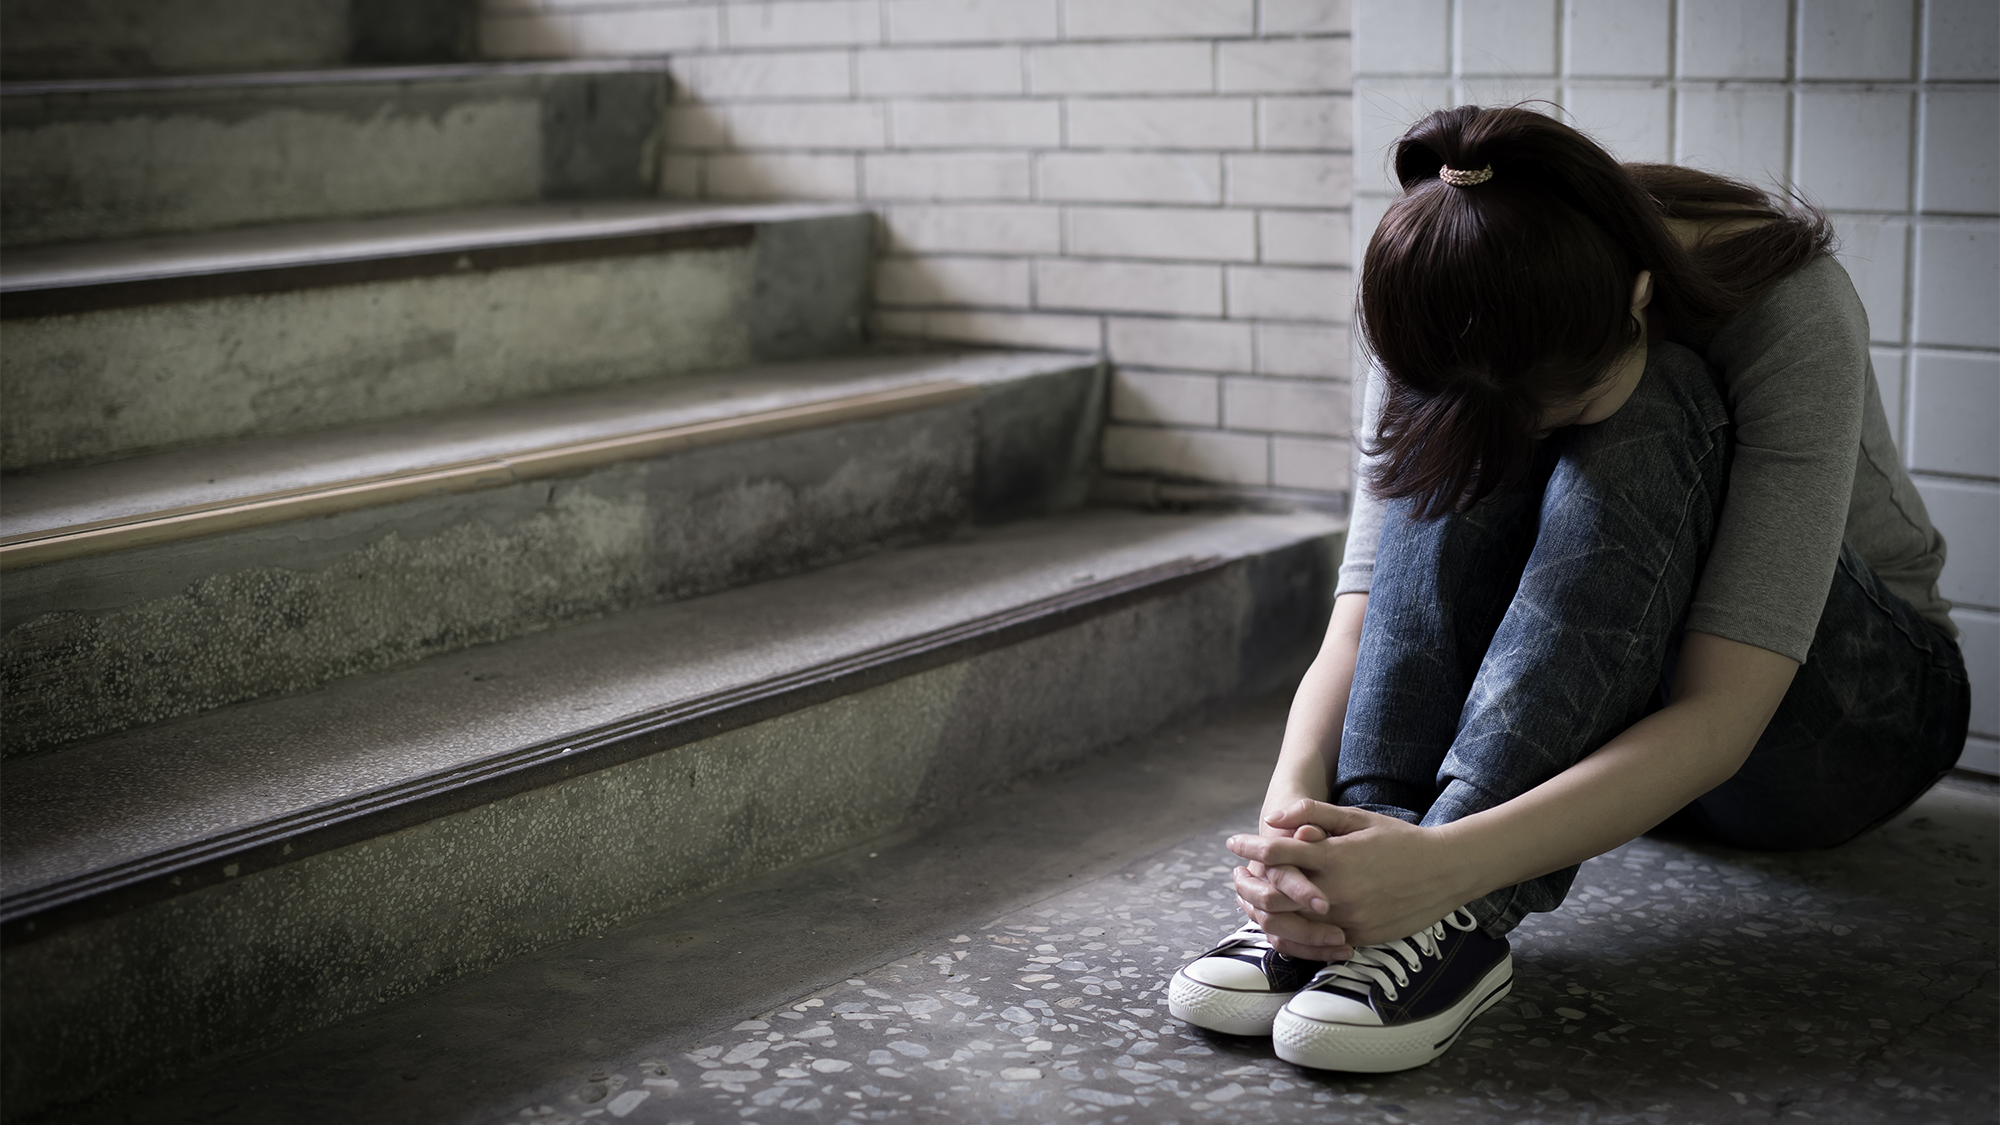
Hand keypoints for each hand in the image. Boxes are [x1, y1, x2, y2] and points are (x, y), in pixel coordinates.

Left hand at [1228, 799, 1478, 950]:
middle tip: (1235, 875)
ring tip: (1250, 899)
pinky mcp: (1357, 938)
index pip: (1276, 852)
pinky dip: (1288, 935)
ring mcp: (1346, 919)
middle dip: (1245, 883)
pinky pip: (1312, 944)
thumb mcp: (1358, 818)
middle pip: (1271, 894)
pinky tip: (1277, 924)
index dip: (1249, 846)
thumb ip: (1314, 813)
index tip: (1233, 842)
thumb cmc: (1399, 840)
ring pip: (1286, 925)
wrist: (1444, 872)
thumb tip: (1274, 817)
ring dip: (1260, 912)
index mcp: (1333, 857)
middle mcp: (1335, 891)